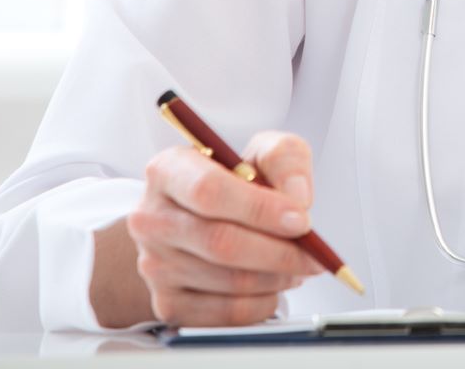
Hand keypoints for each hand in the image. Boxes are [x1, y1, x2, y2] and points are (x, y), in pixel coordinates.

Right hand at [124, 130, 324, 326]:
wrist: (200, 222)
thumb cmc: (234, 184)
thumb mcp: (261, 151)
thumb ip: (284, 158)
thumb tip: (296, 196)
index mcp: (168, 170)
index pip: (209, 191)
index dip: (260, 209)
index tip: (300, 219)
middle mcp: (152, 218)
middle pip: (220, 242)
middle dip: (279, 251)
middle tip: (313, 254)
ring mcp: (155, 265)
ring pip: (228, 281)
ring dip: (276, 277)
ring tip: (296, 265)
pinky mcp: (168, 303)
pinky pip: (226, 313)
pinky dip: (262, 303)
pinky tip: (273, 284)